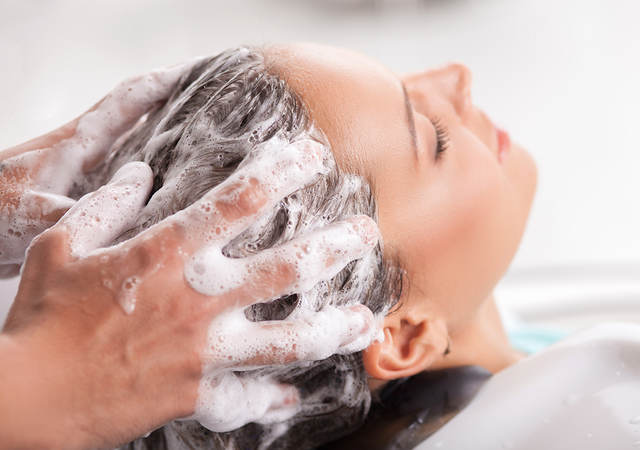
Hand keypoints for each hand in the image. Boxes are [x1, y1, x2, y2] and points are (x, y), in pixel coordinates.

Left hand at [0, 58, 202, 275]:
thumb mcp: (31, 213)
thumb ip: (80, 211)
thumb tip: (134, 209)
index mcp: (76, 141)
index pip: (131, 98)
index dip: (168, 80)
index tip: (204, 67)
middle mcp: (84, 151)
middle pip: (140, 116)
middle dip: (179, 103)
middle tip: (217, 102)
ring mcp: (81, 174)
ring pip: (136, 149)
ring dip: (168, 142)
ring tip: (205, 147)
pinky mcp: (76, 197)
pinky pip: (127, 183)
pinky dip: (151, 182)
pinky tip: (165, 197)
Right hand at [1, 139, 379, 447]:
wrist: (32, 396)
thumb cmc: (42, 319)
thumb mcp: (61, 246)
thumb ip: (104, 205)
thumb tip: (135, 173)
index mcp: (166, 255)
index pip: (239, 201)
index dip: (282, 172)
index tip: (312, 156)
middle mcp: (198, 300)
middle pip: (286, 267)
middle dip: (334, 246)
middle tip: (367, 232)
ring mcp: (203, 350)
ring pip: (288, 338)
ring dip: (333, 325)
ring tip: (366, 318)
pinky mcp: (196, 392)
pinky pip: (248, 397)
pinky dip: (275, 398)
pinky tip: (298, 396)